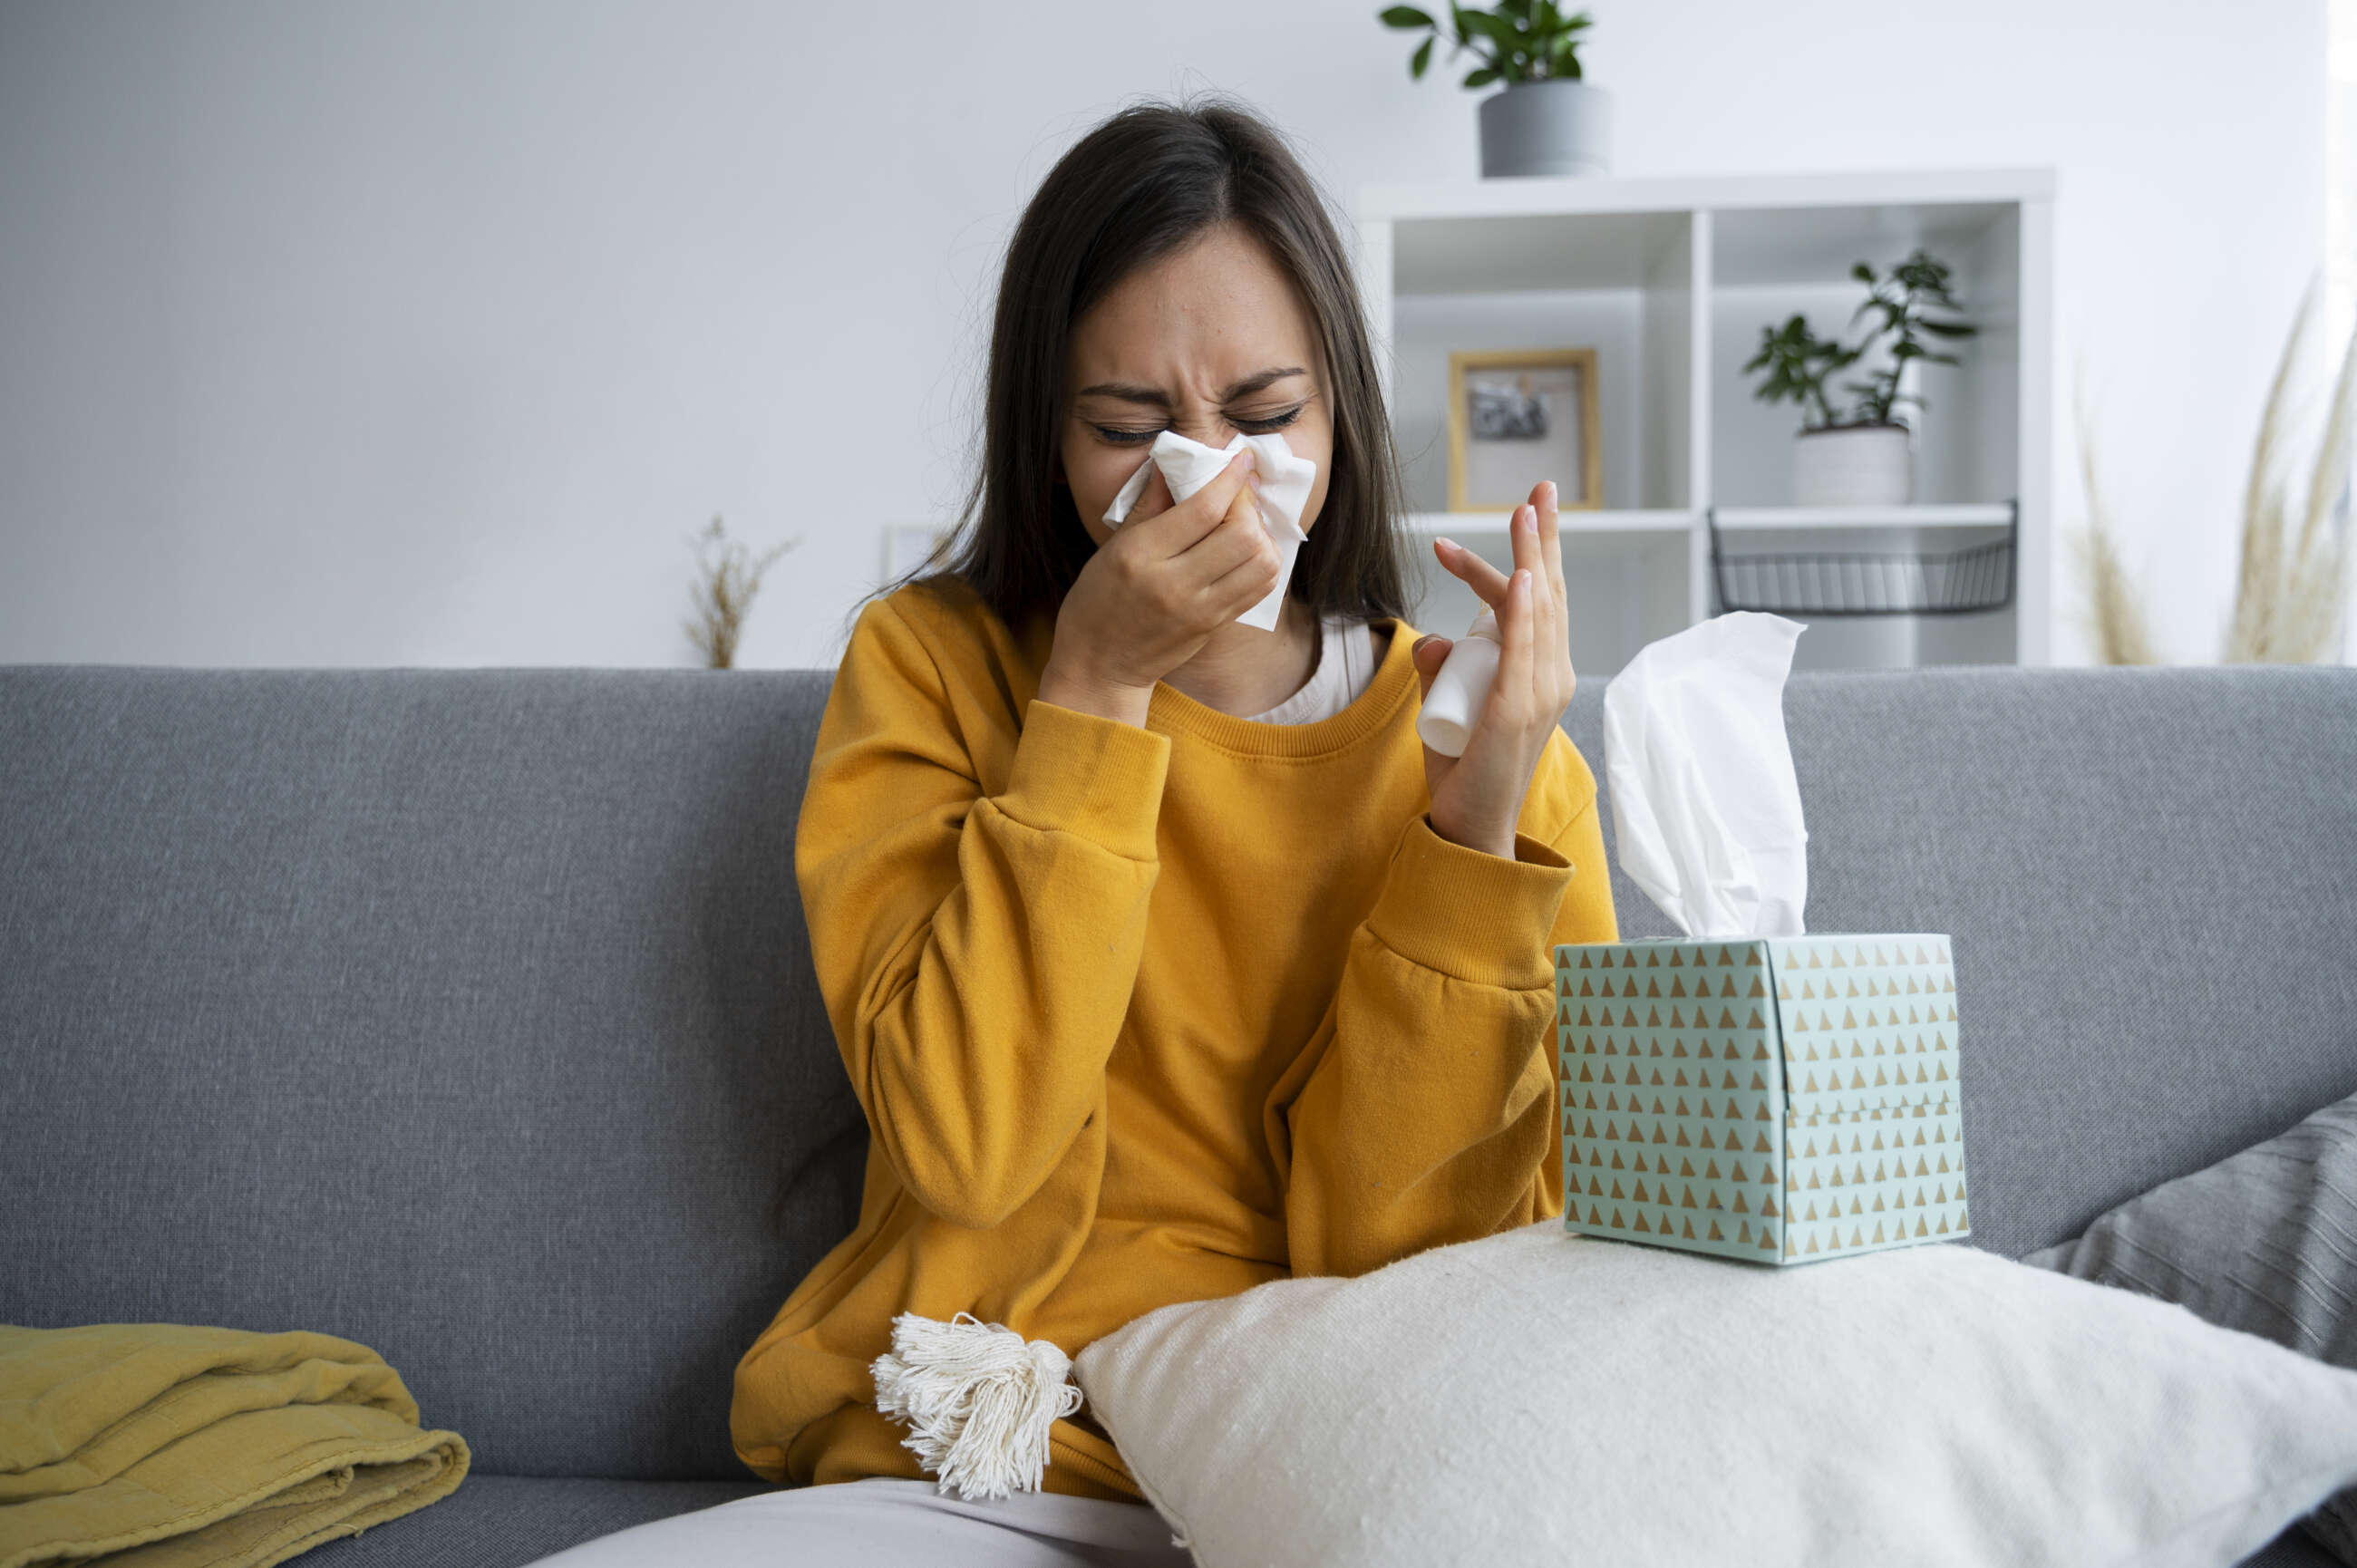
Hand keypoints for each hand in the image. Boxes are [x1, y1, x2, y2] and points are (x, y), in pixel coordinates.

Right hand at [1038, 448, 1277, 724]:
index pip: (1203, 509)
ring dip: (1262, 535)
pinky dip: (1263, 561)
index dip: (1230, 478)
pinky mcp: (1215, 625)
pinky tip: (1246, 551)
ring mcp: (1200, 609)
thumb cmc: (1098, 601)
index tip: (1241, 458)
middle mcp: (1175, 583)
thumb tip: (1174, 463)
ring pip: (1260, 562)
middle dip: (1247, 506)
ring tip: (1242, 526)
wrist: (1100, 665)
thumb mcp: (1113, 547)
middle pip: (1242, 534)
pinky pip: (1259, 587)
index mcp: (1142, 555)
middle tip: (1237, 497)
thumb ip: (1150, 505)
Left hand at [1410, 480, 1577, 858]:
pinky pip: (1526, 653)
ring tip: (1526, 512)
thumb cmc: (1464, 768)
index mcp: (1541, 671)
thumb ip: (1438, 669)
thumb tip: (1429, 636)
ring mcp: (1539, 694)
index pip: (1536, 601)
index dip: (1525, 556)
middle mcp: (1552, 676)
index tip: (1505, 517)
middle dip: (1546, 537)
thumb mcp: (1445, 705)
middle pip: (1551, 593)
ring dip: (1533, 557)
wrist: (1471, 825)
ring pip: (1539, 613)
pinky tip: (1525, 579)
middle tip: (1541, 488)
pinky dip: (1525, 614)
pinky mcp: (1517, 713)